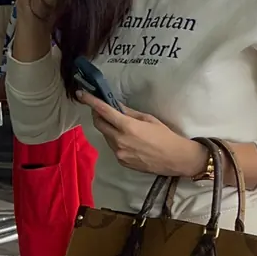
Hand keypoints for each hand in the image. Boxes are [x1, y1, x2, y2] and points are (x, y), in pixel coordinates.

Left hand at [76, 90, 201, 175]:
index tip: (81, 94)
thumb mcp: (148, 119)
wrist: (174, 159)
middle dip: (97, 114)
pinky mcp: (121, 161)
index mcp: (127, 126)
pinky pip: (113, 147)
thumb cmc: (165, 136)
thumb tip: (115, 106)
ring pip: (106, 136)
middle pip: (99, 124)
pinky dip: (115, 140)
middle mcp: (119, 140)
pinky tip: (127, 140)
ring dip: (108, 128)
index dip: (90, 101)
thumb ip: (129, 113)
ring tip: (121, 126)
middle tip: (101, 108)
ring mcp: (119, 152)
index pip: (103, 111)